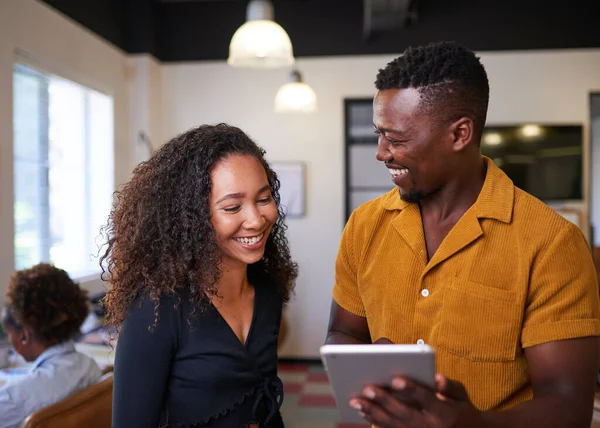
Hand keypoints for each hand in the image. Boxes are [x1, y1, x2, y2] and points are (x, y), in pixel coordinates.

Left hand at [349, 374, 480, 427]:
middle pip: (404, 413)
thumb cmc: (461, 408)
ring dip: (373, 413)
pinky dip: (376, 421)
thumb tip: (437, 377)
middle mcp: (430, 427)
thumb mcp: (462, 395)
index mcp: (444, 413)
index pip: (426, 399)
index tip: (395, 379)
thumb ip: (450, 386)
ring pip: (393, 425)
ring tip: (356, 401)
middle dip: (384, 401)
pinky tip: (362, 411)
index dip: (411, 389)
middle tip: (367, 388)